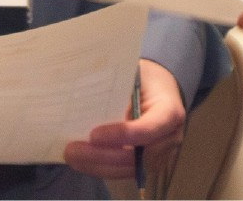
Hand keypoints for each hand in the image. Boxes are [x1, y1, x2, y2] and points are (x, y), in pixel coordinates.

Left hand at [63, 59, 184, 180]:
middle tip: (72, 151)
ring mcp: (160, 154)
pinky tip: (82, 160)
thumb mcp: (134, 73)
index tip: (94, 135)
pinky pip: (124, 170)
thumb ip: (117, 87)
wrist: (161, 88)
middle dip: (102, 156)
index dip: (123, 135)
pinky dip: (101, 167)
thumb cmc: (146, 77)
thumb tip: (83, 97)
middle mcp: (169, 138)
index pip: (148, 129)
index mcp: (169, 111)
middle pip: (136, 157)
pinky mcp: (147, 162)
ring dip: (98, 166)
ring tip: (72, 157)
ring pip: (128, 169)